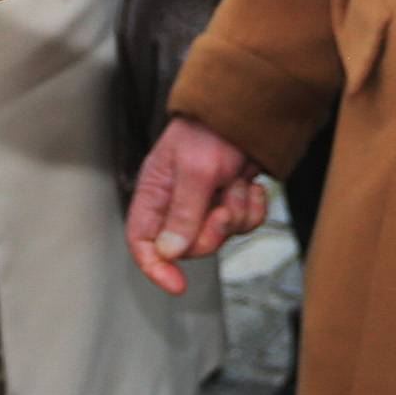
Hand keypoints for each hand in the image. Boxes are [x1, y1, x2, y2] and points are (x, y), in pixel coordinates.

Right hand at [126, 117, 268, 295]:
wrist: (249, 110)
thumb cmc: (212, 131)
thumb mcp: (196, 172)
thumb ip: (183, 214)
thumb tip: (168, 252)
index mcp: (155, 192)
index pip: (142, 240)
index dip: (154, 266)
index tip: (177, 284)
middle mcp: (176, 201)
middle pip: (186, 245)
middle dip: (211, 233)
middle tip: (222, 209)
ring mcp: (204, 202)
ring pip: (219, 236)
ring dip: (236, 215)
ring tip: (237, 185)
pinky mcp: (229, 200)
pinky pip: (243, 225)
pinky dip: (253, 209)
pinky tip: (253, 186)